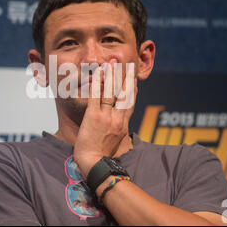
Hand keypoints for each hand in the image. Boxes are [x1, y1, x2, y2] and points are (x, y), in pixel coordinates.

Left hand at [73, 62, 137, 177]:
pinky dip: (98, 83)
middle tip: (126, 63)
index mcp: (123, 125)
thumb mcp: (116, 142)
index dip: (132, 88)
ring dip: (112, 75)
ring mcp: (106, 117)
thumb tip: (121, 127)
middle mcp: (117, 119)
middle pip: (124, 94)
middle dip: (125, 77)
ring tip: (112, 62)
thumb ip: (119, 131)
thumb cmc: (101, 156)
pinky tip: (98, 73)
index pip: (130, 102)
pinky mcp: (94, 117)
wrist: (94, 164)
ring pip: (111, 92)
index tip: (133, 77)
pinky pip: (97, 96)